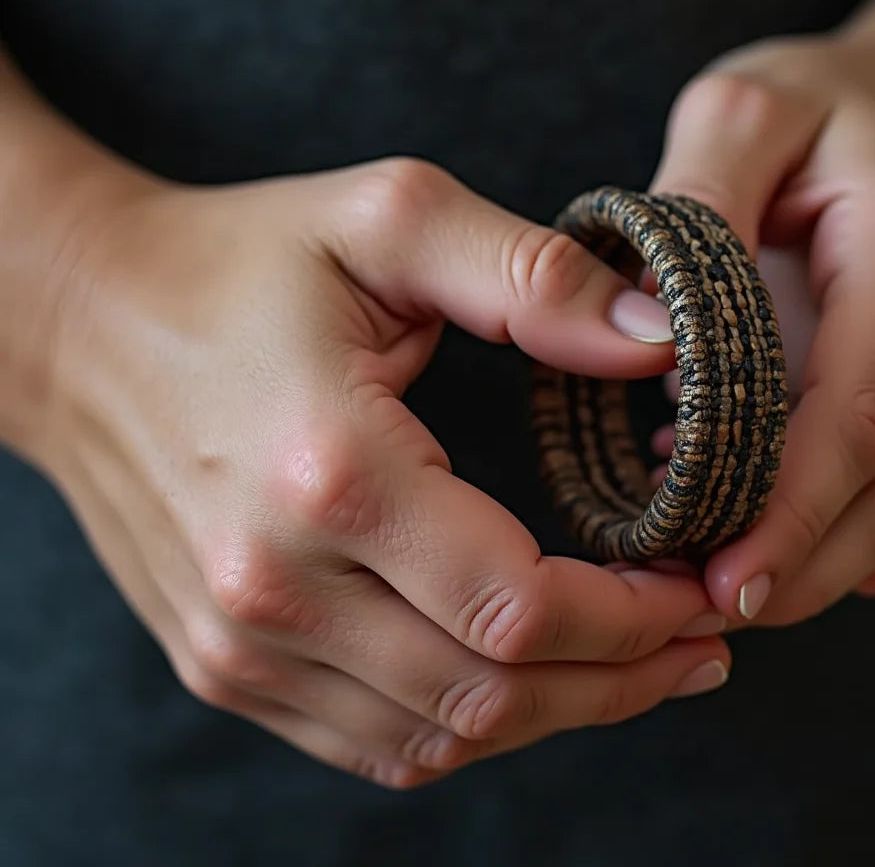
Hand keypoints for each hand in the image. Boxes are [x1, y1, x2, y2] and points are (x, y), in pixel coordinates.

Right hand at [39, 156, 729, 788]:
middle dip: (622, 680)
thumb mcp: (388, 220)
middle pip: (491, 694)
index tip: (704, 585)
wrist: (83, 323)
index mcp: (330, 473)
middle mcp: (275, 586)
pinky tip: (527, 681)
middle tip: (703, 638)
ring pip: (441, 736)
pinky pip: (374, 742)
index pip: (520, 606)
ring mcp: (240, 641)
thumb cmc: (235, 262)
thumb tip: (661, 340)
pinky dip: (471, 724)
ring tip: (639, 667)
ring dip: (558, 713)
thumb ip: (531, 275)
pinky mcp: (223, 659)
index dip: (636, 617)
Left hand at [647, 34, 874, 625]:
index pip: (852, 416)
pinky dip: (845, 534)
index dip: (785, 513)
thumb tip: (648, 331)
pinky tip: (774, 545)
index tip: (716, 580)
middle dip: (796, 566)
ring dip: (818, 566)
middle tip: (700, 613)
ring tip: (722, 595)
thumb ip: (695, 205)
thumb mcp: (740, 115)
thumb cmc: (816, 107)